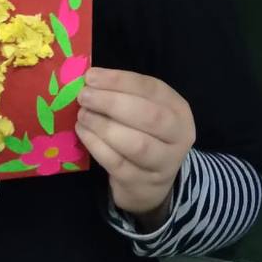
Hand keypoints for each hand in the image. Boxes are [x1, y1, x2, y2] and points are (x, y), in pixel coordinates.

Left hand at [75, 68, 195, 224]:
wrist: (151, 185)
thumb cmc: (145, 136)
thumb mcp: (146, 111)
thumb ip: (126, 95)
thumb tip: (92, 79)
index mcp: (179, 110)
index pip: (152, 89)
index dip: (120, 81)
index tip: (91, 76)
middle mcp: (178, 136)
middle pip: (149, 116)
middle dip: (112, 103)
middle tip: (84, 96)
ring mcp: (163, 163)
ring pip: (135, 144)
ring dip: (104, 126)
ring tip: (82, 115)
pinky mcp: (142, 183)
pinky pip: (117, 163)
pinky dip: (96, 145)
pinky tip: (83, 132)